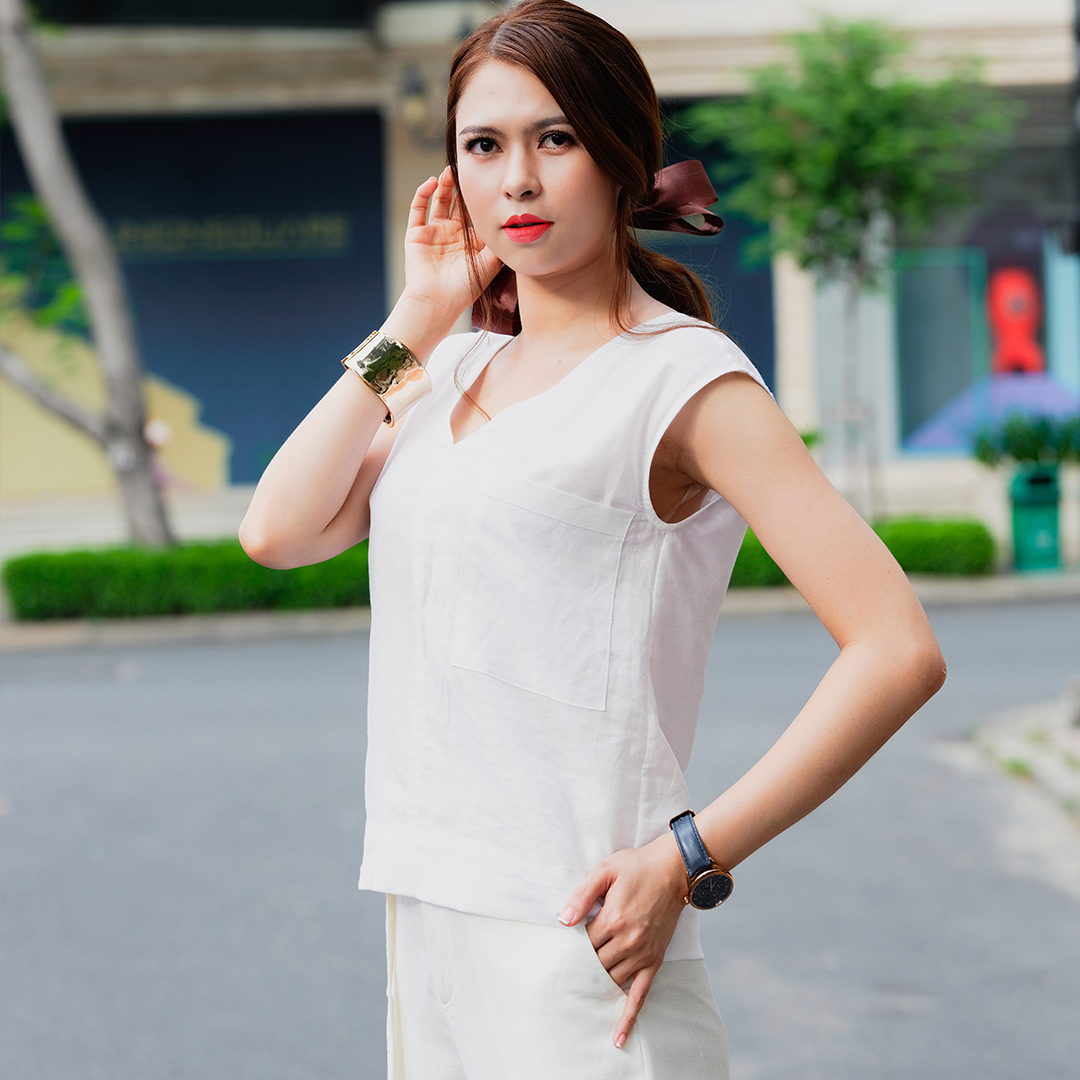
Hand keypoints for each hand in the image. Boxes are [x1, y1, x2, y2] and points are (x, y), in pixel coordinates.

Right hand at [400, 166, 502, 325]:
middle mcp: (452, 236)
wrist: (437, 303)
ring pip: (439, 202)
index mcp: (470, 243)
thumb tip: (518, 223)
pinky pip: (418, 209)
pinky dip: (423, 193)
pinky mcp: (416, 234)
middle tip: (471, 169)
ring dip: (445, 186)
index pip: (477, 213)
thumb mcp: (491, 264)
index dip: (482, 198)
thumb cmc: (464, 289)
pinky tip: (432, 182)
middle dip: (464, 187)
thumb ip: (501, 243)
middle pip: (458, 203)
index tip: (491, 180)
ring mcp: (433, 234)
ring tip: (451, 170)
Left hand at [559, 833, 687, 1048]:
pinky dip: (629, 1015)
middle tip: (564, 973)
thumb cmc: (637, 867)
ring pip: (612, 980)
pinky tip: (618, 1035)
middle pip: (595, 965)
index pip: (583, 944)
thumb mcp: (606, 870)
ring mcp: (643, 954)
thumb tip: (564, 920)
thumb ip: (583, 895)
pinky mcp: (655, 960)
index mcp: (613, 918)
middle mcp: (628, 941)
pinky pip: (641, 994)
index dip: (571, 946)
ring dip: (596, 986)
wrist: (675, 870)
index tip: (560, 948)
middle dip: (581, 968)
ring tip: (578, 997)